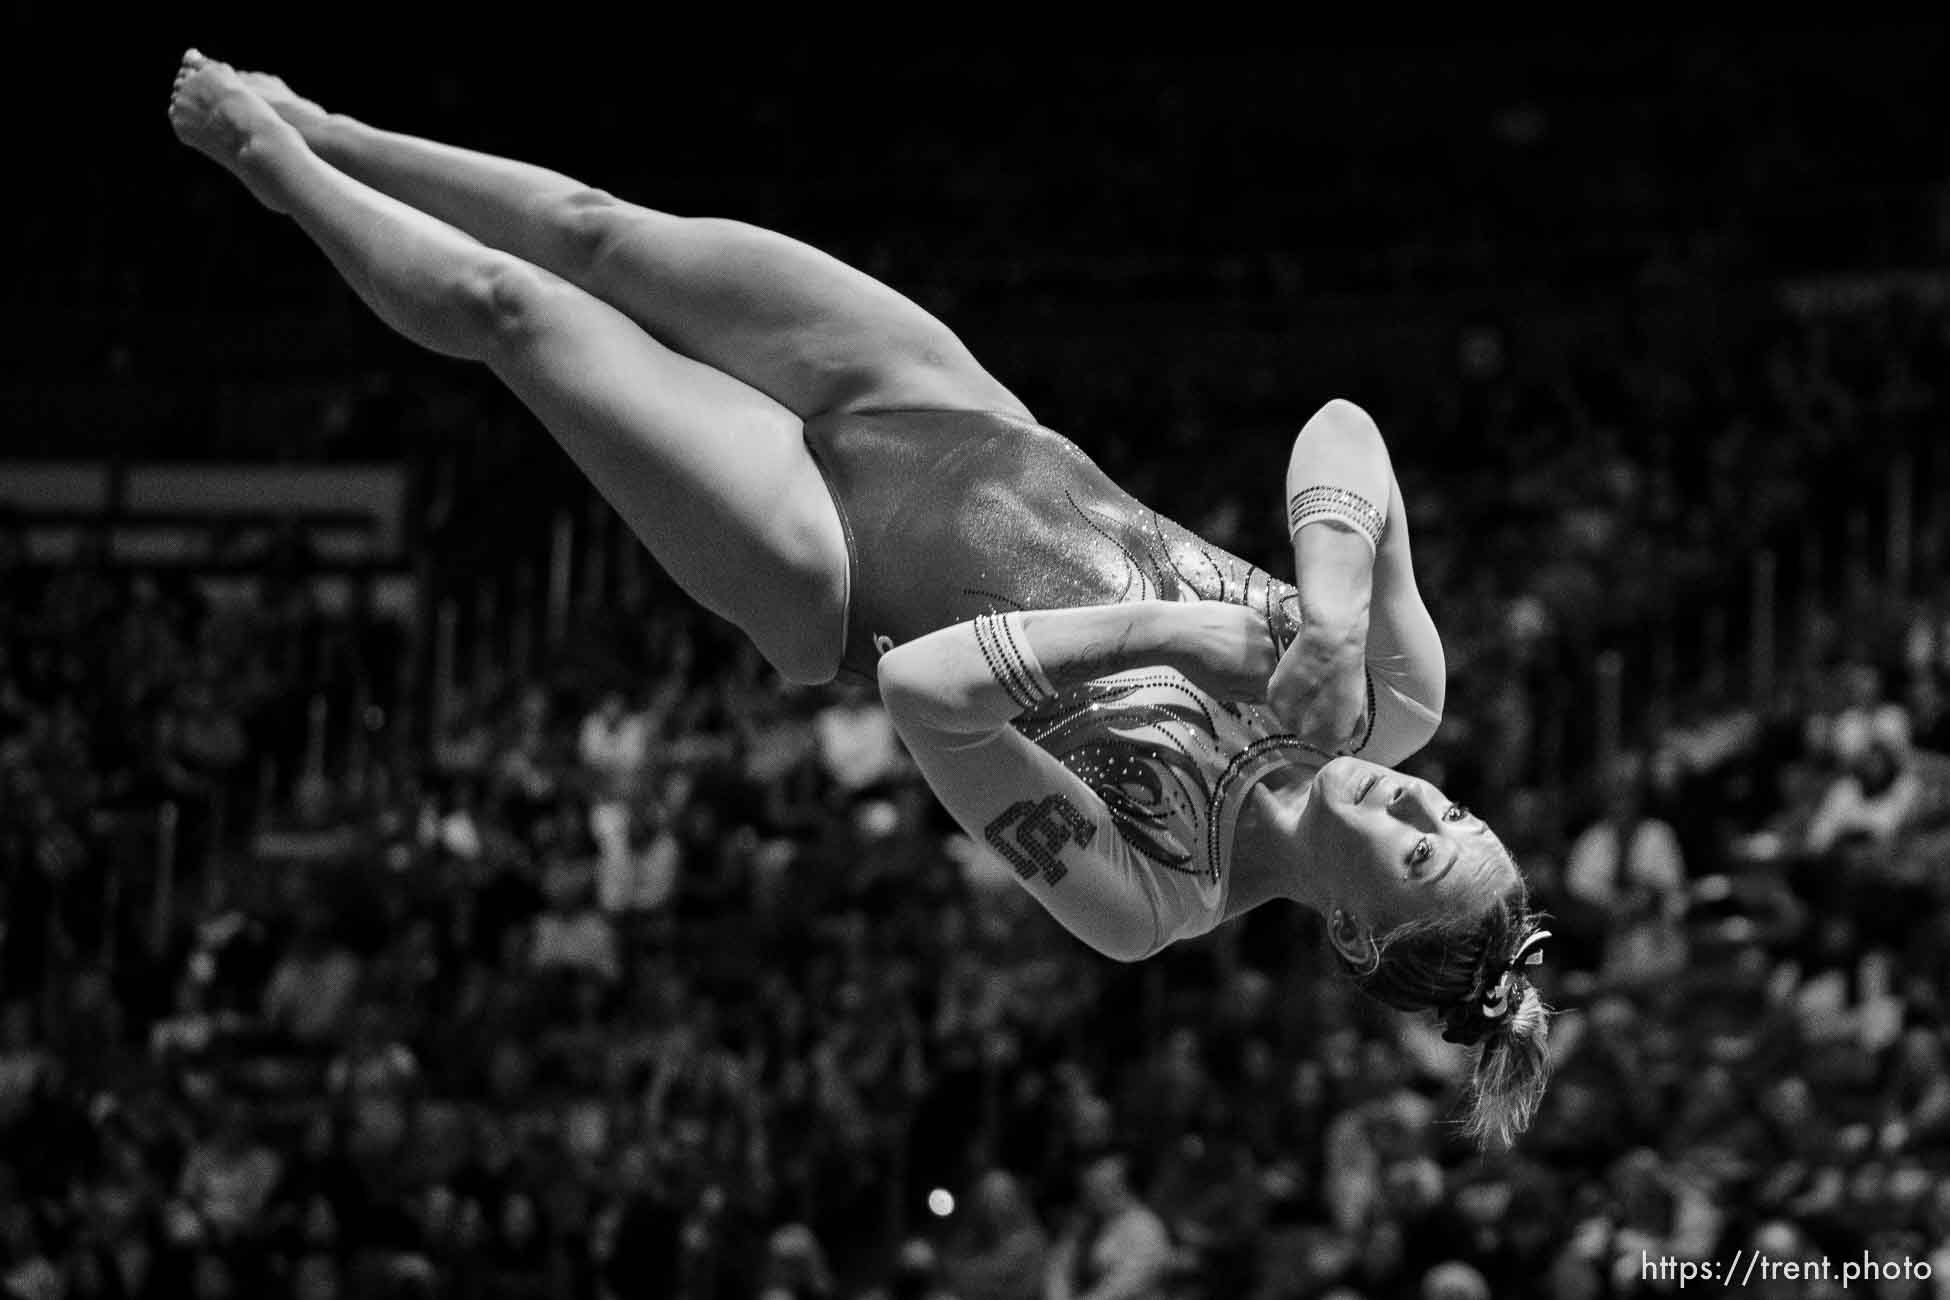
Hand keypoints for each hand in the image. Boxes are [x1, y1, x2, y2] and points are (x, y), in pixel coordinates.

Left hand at [1158, 601, 1278, 701]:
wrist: (1179, 632)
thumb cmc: (1196, 666)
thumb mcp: (1221, 692)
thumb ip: (1247, 696)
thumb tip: (1261, 695)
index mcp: (1263, 676)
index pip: (1271, 685)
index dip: (1255, 684)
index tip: (1240, 680)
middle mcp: (1269, 653)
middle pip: (1271, 664)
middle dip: (1256, 665)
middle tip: (1230, 662)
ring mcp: (1263, 631)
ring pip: (1266, 644)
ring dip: (1253, 647)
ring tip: (1226, 646)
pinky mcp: (1254, 614)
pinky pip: (1258, 628)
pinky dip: (1247, 631)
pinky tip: (1228, 633)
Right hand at [1267, 614, 1368, 751]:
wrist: (1329, 643)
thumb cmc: (1349, 670)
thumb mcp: (1360, 703)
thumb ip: (1353, 726)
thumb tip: (1349, 736)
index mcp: (1332, 738)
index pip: (1327, 745)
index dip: (1329, 729)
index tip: (1331, 715)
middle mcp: (1307, 734)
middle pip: (1307, 735)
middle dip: (1312, 721)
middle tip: (1319, 698)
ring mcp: (1287, 717)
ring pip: (1290, 721)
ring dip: (1296, 711)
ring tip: (1307, 690)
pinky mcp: (1273, 699)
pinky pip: (1278, 706)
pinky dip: (1285, 698)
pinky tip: (1297, 683)